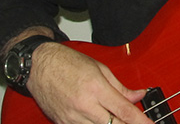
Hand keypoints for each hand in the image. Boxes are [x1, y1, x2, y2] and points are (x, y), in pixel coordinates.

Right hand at [28, 42, 151, 123]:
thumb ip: (120, 86)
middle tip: (139, 123)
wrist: (39, 65)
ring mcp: (72, 118)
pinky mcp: (63, 123)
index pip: (123, 110)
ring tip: (120, 119)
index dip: (140, 120)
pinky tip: (101, 119)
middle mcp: (84, 105)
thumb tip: (137, 95)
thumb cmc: (68, 62)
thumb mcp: (100, 68)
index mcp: (96, 88)